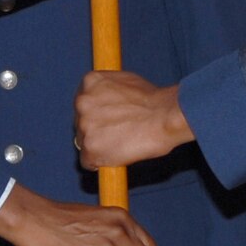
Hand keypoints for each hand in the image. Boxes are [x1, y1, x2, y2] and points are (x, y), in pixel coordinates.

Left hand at [74, 70, 194, 170]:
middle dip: (95, 130)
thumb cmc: (154, 101)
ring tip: (121, 145)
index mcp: (89, 82)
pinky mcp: (90, 147)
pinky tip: (116, 158)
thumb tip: (106, 103)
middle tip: (116, 134)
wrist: (164, 117)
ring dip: (98, 146)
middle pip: (80, 122)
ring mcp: (84, 125)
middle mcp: (82, 102)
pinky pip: (87, 162)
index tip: (108, 121)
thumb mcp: (126, 83)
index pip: (83, 103)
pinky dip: (99, 163)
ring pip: (83, 143)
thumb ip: (108, 92)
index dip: (97, 115)